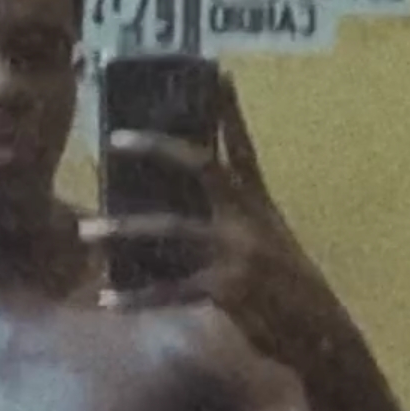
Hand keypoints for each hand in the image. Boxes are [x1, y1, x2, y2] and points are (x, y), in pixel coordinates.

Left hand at [81, 79, 339, 362]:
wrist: (323, 339)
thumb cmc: (290, 296)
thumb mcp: (273, 248)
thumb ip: (238, 225)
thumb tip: (185, 216)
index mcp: (261, 206)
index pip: (242, 148)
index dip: (229, 110)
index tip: (215, 71)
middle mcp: (249, 219)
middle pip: (202, 167)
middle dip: (158, 148)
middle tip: (115, 138)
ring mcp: (239, 252)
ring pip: (170, 230)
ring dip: (124, 231)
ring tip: (86, 232)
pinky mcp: (228, 289)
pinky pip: (170, 290)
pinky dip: (136, 297)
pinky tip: (107, 300)